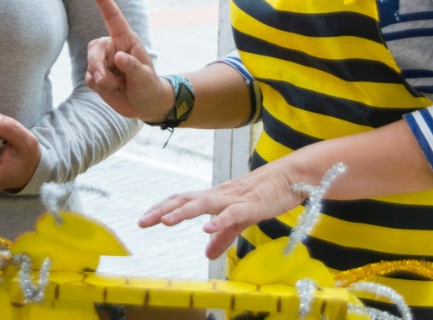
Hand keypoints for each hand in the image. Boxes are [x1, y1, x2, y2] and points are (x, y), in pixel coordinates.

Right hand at [85, 0, 168, 122]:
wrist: (145, 105)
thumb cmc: (149, 86)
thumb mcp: (146, 78)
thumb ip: (133, 67)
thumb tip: (118, 56)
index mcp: (126, 39)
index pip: (112, 17)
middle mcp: (112, 47)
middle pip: (94, 48)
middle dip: (96, 65)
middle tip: (105, 80)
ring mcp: (103, 62)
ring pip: (90, 66)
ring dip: (103, 80)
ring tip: (118, 86)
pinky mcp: (96, 76)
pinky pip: (89, 79)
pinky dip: (100, 88)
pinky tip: (112, 90)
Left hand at [139, 159, 304, 259]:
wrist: (290, 178)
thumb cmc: (263, 195)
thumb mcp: (239, 220)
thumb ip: (222, 236)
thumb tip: (207, 254)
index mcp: (213, 198)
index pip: (181, 200)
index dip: (162, 208)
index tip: (143, 220)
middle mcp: (218, 195)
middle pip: (185, 199)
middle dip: (162, 210)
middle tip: (142, 222)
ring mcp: (234, 199)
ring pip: (204, 204)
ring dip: (183, 212)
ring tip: (166, 221)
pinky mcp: (252, 205)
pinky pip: (233, 213)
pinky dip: (219, 221)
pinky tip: (206, 229)